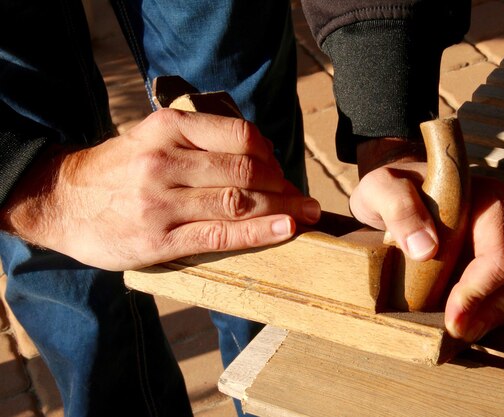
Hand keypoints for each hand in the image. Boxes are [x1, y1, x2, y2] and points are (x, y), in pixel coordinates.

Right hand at [1, 109, 320, 269]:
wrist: (62, 201)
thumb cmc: (117, 169)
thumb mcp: (151, 136)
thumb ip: (197, 141)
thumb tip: (258, 156)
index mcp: (168, 129)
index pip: (241, 136)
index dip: (272, 153)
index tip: (283, 169)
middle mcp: (166, 161)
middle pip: (247, 171)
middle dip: (285, 185)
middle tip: (302, 197)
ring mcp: (162, 202)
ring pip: (239, 202)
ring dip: (283, 208)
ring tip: (307, 214)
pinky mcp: (159, 240)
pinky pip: (221, 235)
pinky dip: (260, 232)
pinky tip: (287, 230)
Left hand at [352, 138, 503, 341]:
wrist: (396, 195)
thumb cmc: (391, 192)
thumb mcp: (380, 190)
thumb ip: (399, 209)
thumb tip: (426, 249)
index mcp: (487, 197)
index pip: (501, 255)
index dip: (479, 293)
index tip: (451, 319)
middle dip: (492, 311)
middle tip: (453, 329)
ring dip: (500, 314)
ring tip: (460, 324)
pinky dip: (501, 312)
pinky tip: (468, 314)